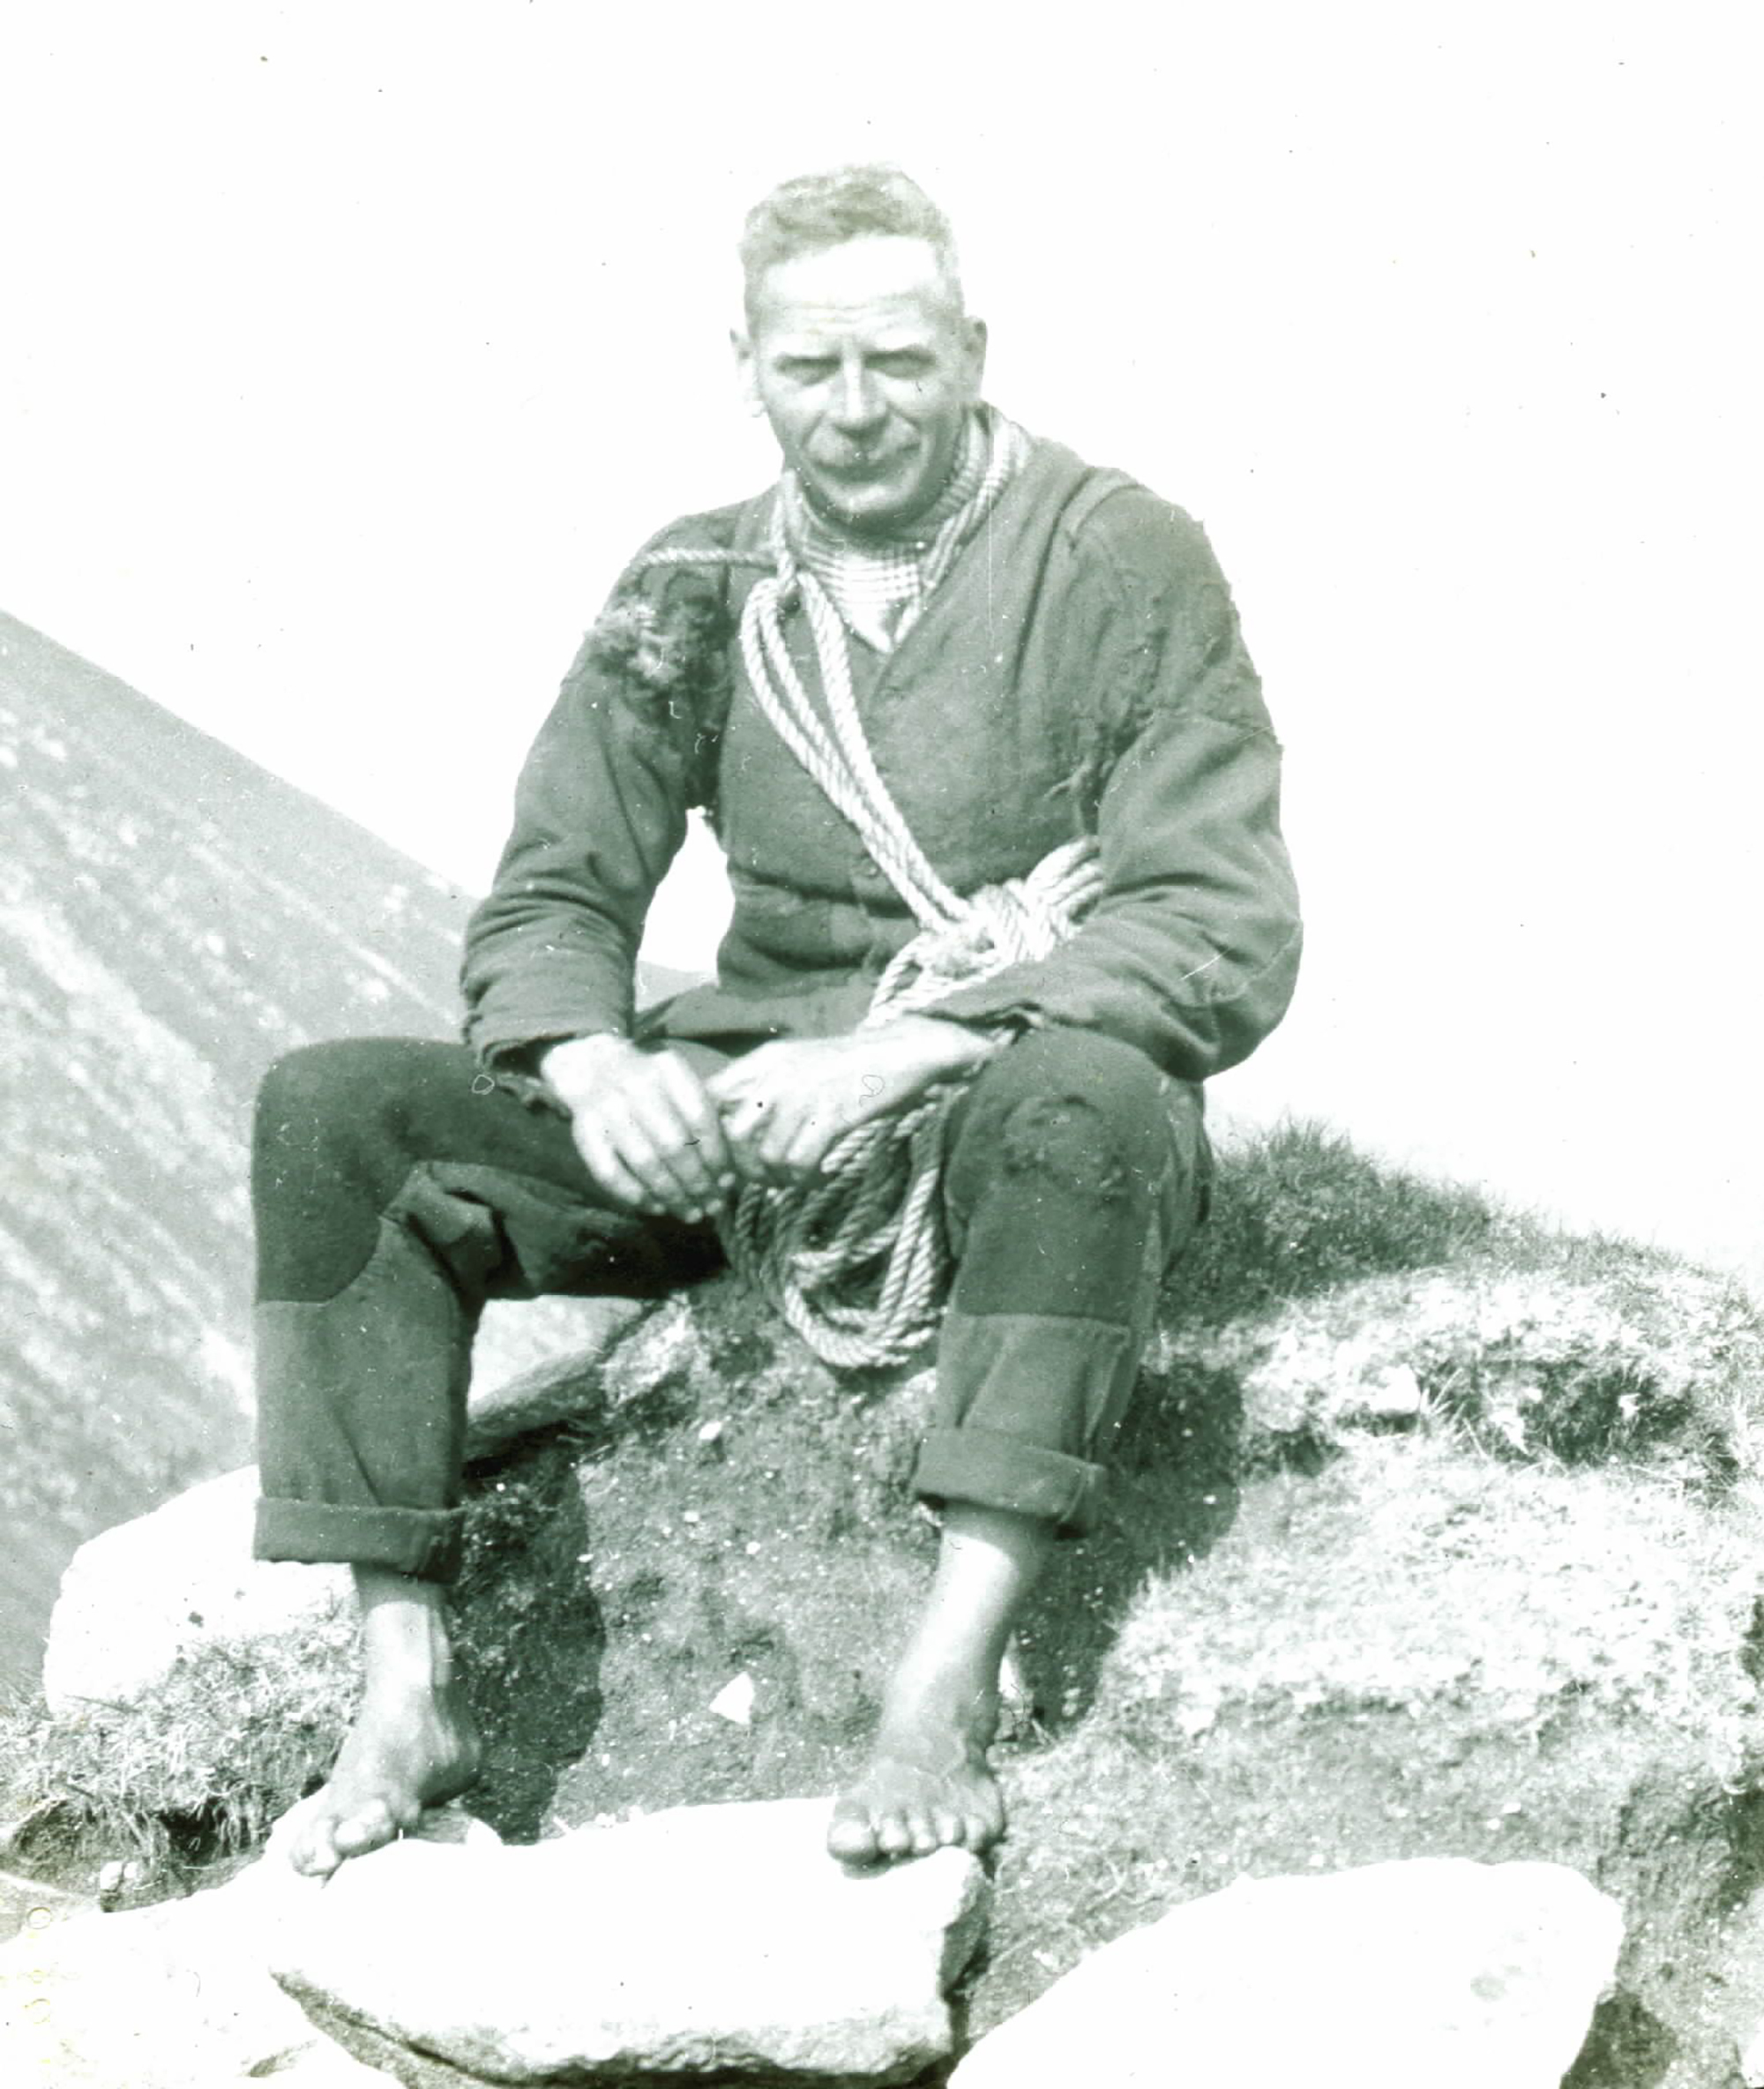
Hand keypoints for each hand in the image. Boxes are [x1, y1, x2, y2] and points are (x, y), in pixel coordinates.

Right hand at [540, 1034, 737, 1222]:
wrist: (590, 1064)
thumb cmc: (651, 1082)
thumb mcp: (679, 1081)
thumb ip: (704, 1112)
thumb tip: (731, 1165)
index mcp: (668, 1068)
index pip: (700, 1117)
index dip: (717, 1155)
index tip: (727, 1182)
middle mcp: (636, 1085)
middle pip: (673, 1145)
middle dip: (698, 1182)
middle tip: (714, 1206)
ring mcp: (606, 1108)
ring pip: (644, 1162)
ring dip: (672, 1195)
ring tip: (692, 1213)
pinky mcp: (584, 1131)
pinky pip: (610, 1172)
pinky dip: (634, 1195)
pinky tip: (656, 1207)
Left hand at [707, 1018, 993, 1186]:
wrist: (901, 1051)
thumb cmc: (846, 1063)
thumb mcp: (793, 1060)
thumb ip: (758, 1085)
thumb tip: (727, 1130)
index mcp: (761, 1059)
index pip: (708, 1098)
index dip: (708, 1136)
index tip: (723, 1158)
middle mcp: (775, 1075)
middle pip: (731, 1136)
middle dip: (741, 1167)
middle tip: (760, 1177)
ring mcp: (803, 1095)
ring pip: (766, 1156)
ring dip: (778, 1178)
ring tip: (794, 1178)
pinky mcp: (831, 1115)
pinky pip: (800, 1163)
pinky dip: (805, 1179)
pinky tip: (818, 1175)